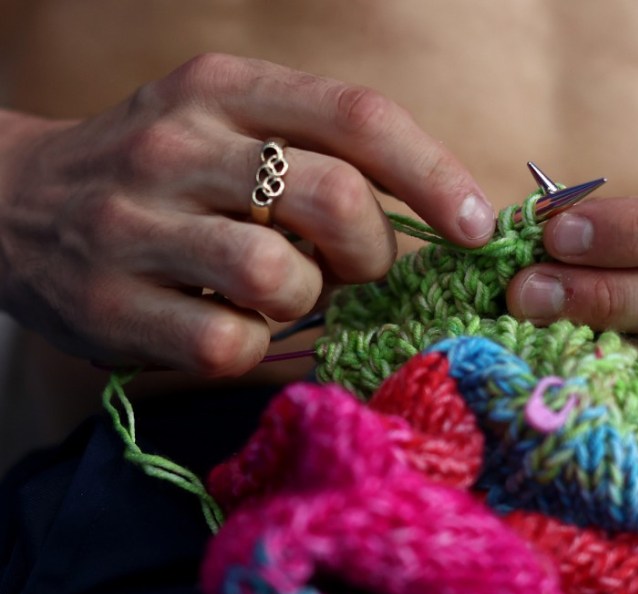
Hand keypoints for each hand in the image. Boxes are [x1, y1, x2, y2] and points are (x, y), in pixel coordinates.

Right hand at [0, 54, 494, 375]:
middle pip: (333, 198)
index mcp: (224, 89)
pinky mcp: (110, 305)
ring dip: (308, 298)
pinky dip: (253, 344)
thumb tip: (434, 217)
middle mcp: (179, 145)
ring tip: (283, 288)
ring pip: (281, 276)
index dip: (434, 174)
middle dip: (374, 250)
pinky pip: (229, 344)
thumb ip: (322, 151)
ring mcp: (137, 225)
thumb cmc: (163, 172)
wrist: (16, 203)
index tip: (476, 224)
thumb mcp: (231, 125)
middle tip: (363, 266)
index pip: (358, 117)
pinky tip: (229, 322)